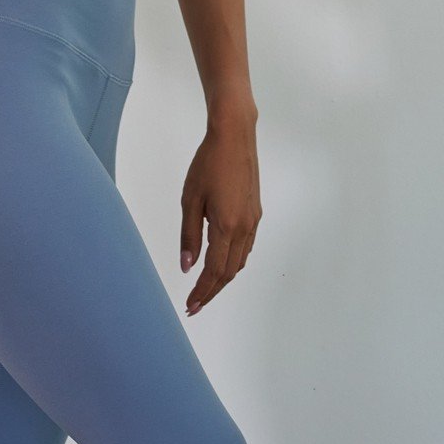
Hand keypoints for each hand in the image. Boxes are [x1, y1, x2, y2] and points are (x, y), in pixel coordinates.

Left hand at [179, 116, 261, 314]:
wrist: (235, 137)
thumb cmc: (208, 164)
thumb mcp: (190, 199)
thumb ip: (189, 235)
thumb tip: (188, 266)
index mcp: (226, 226)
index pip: (214, 271)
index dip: (202, 292)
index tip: (190, 306)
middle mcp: (244, 228)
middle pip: (229, 272)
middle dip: (211, 292)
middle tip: (194, 305)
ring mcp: (253, 221)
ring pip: (239, 261)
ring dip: (222, 279)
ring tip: (205, 289)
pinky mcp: (255, 213)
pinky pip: (246, 247)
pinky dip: (232, 262)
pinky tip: (220, 263)